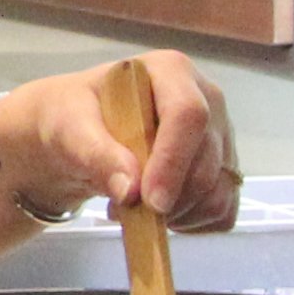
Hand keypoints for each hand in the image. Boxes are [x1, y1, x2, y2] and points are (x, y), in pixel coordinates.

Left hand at [0, 56, 241, 233]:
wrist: (79, 132)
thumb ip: (97, 154)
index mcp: (171, 72)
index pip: (189, 114)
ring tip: (133, 207)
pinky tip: (158, 215)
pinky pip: (223, 210)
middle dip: (168, 197)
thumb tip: (131, 190)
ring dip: (177, 214)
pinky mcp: (223, 170)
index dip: (172, 160)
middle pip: (206, 159)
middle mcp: (206, 99)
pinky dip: (191, 223)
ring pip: (218, 190)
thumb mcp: (70, 127)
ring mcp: (220, 136)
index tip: (149, 200)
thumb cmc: (74, 117)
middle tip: (121, 208)